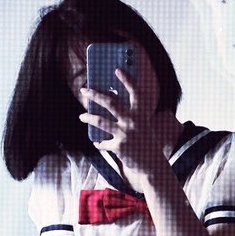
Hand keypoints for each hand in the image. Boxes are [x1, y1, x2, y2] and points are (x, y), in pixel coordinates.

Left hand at [79, 68, 166, 186]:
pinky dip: (99, 143)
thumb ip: (131, 115)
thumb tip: (110, 104)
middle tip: (84, 90)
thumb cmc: (146, 142)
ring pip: (101, 121)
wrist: (152, 165)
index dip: (127, 79)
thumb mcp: (143, 125)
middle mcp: (133, 121)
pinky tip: (97, 142)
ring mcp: (125, 133)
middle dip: (95, 94)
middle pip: (110, 103)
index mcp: (141, 113)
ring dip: (88, 117)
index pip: (135, 92)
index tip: (117, 70)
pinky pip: (103, 142)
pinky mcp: (119, 147)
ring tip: (81, 116)